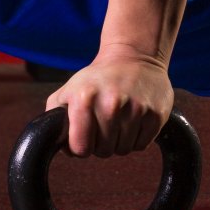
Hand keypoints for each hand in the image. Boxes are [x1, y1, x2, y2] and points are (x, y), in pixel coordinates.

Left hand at [45, 47, 173, 157]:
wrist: (135, 57)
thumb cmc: (97, 79)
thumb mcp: (68, 91)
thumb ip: (54, 117)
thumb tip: (56, 144)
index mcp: (85, 98)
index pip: (80, 148)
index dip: (80, 147)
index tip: (83, 137)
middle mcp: (111, 103)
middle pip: (103, 152)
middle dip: (100, 144)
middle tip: (103, 124)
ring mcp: (136, 109)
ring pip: (123, 150)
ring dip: (119, 141)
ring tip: (118, 120)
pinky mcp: (156, 114)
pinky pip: (141, 145)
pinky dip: (136, 138)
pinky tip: (133, 120)